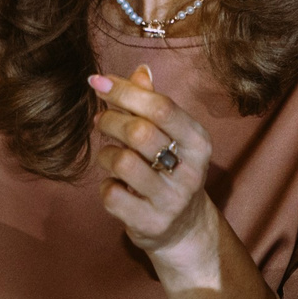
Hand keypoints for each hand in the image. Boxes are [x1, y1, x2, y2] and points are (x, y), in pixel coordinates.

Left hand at [88, 65, 214, 257]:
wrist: (184, 228)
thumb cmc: (171, 170)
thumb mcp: (171, 136)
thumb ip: (153, 104)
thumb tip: (140, 70)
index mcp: (199, 141)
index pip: (161, 107)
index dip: (125, 91)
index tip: (98, 82)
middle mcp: (191, 171)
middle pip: (139, 132)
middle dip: (110, 121)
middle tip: (100, 121)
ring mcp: (172, 200)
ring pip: (123, 162)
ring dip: (106, 154)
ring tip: (110, 155)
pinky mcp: (151, 223)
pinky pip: (113, 195)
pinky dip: (106, 185)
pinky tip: (115, 185)